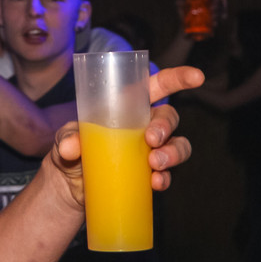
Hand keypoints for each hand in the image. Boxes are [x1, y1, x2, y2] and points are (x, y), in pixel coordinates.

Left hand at [50, 65, 201, 206]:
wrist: (68, 184)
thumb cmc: (71, 148)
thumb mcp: (64, 138)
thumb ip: (67, 137)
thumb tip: (70, 147)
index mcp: (127, 105)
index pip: (156, 86)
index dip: (178, 78)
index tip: (196, 77)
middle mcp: (143, 125)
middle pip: (169, 117)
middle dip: (166, 125)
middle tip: (152, 138)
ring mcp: (148, 150)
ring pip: (177, 145)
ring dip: (173, 153)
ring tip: (156, 163)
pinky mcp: (148, 174)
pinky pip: (167, 174)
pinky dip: (165, 178)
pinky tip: (156, 182)